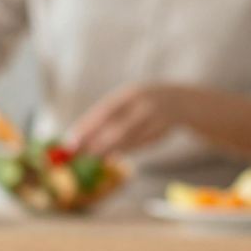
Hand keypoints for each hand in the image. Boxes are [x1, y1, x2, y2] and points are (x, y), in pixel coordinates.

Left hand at [63, 83, 185, 160]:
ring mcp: (156, 120)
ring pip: (130, 141)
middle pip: (120, 130)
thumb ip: (104, 118)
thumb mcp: (125, 102)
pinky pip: (139, 145)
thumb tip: (75, 137)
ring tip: (95, 156)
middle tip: (82, 155)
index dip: (87, 127)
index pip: (105, 112)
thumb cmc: (141, 102)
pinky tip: (114, 154)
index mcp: (131, 94)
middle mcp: (145, 106)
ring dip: (111, 150)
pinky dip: (125, 150)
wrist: (179, 101)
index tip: (71, 141)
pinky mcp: (162, 133)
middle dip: (99, 144)